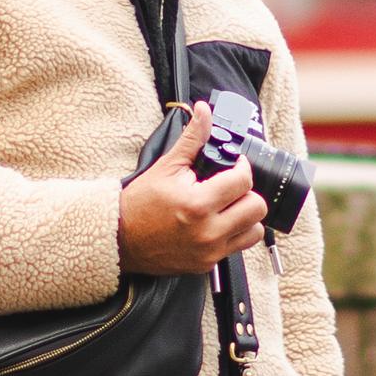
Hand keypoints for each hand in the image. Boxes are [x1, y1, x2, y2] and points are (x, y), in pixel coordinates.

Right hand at [117, 109, 266, 277]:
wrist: (119, 238)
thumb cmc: (140, 202)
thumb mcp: (166, 166)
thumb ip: (192, 139)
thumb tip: (205, 111)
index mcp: (198, 204)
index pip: (243, 181)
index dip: (242, 167)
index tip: (234, 165)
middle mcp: (208, 231)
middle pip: (257, 208)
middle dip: (247, 192)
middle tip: (232, 186)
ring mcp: (209, 251)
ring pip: (254, 232)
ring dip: (246, 216)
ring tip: (228, 206)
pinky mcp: (207, 264)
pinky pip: (237, 247)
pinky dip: (233, 234)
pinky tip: (217, 222)